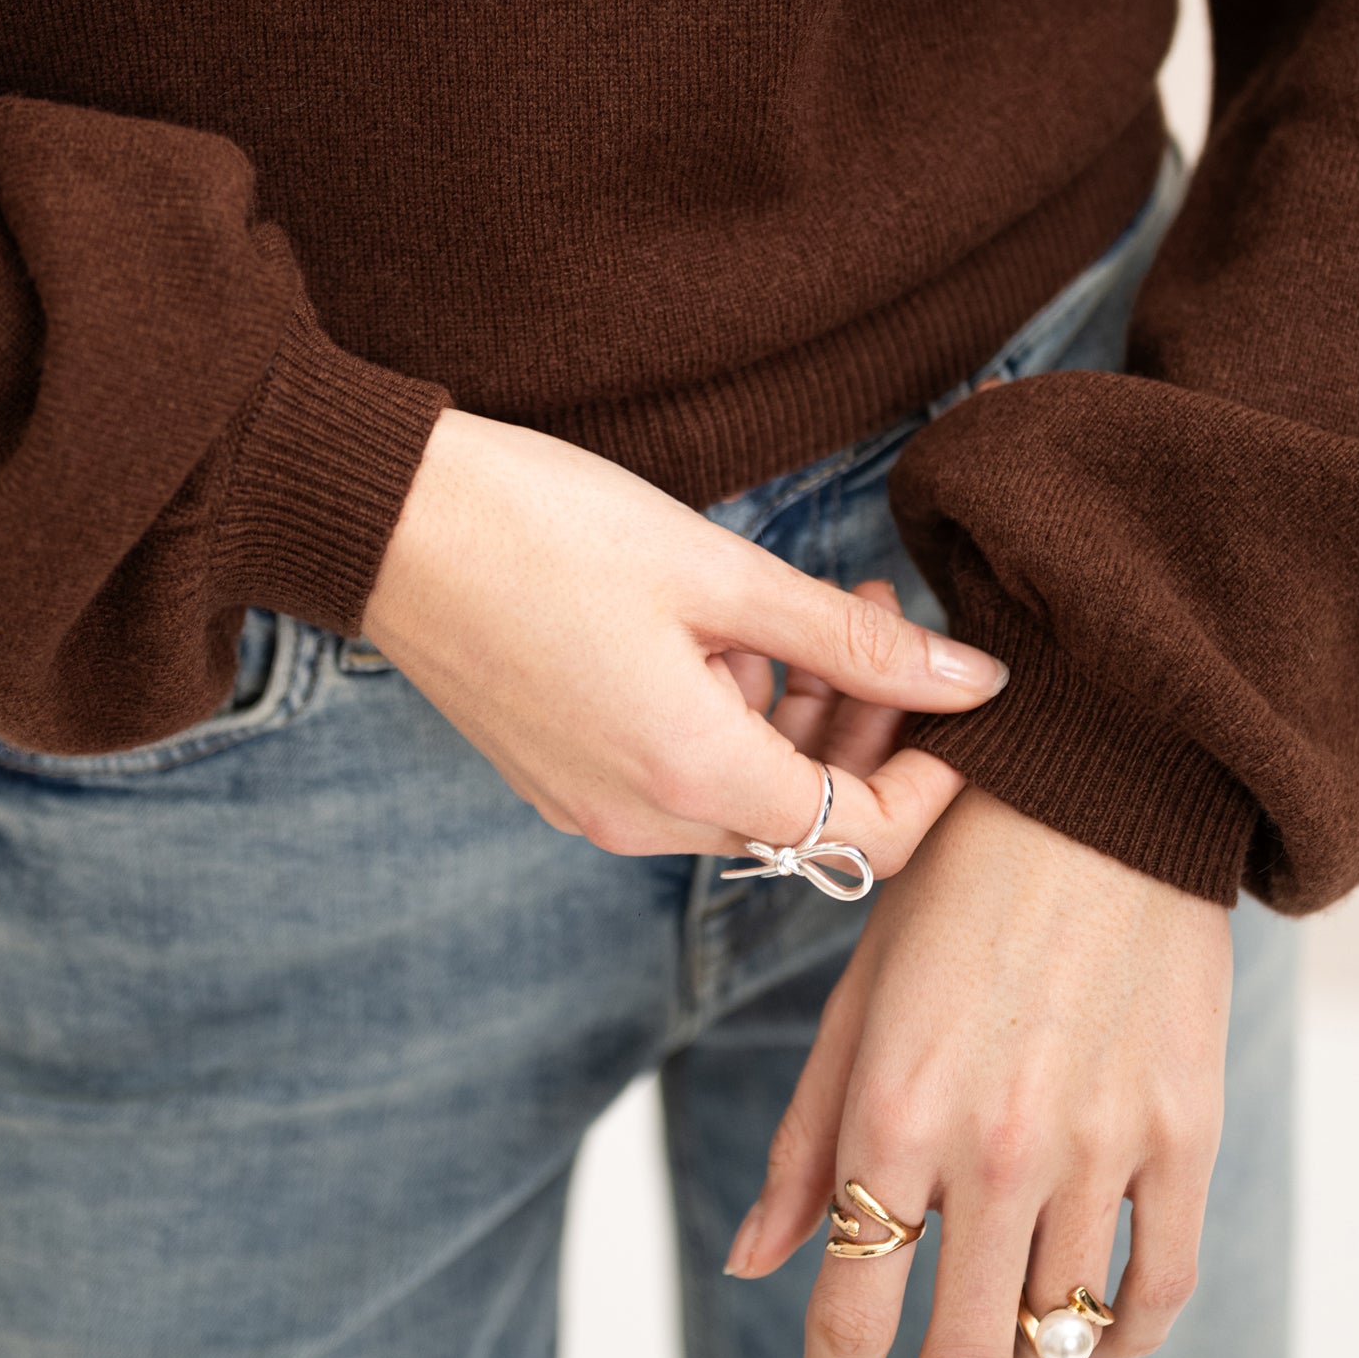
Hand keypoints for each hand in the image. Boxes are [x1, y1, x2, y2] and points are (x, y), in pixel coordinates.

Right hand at [363, 410, 1003, 870]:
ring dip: (794, 715)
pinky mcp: (559, 777)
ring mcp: (591, 805)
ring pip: (741, 794)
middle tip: (877, 612)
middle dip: (865, 729)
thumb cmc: (545, 527)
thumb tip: (977, 684)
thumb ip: (853, 644)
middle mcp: (641, 819)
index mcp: (692, 776)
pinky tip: (715, 632)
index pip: (865, 837)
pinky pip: (677, 776)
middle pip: (805, 818)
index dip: (933, 779)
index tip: (958, 696)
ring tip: (799, 602)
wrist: (381, 519)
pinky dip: (723, 719)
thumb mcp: (720, 574)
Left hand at [723, 785, 1232, 1357]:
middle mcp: (997, 1148)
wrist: (1099, 796)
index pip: (855, 1309)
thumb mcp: (857, 1000)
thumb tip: (751, 1262)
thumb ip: (807, 1139)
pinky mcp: (1186, 1132)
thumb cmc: (956, 889)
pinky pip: (1158, 1285)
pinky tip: (1093, 1350)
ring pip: (1061, 1337)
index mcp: (895, 1112)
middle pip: (965, 1355)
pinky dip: (1122, 1343)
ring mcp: (1102, 1146)